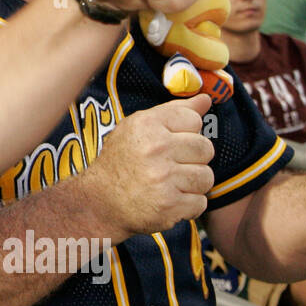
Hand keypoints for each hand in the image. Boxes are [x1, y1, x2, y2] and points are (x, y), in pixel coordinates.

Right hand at [80, 93, 214, 237]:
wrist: (100, 201)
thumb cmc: (122, 161)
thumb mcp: (138, 127)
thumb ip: (173, 111)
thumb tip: (205, 99)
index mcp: (147, 124)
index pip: (194, 120)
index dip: (185, 133)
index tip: (169, 143)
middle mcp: (155, 148)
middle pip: (205, 148)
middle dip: (193, 159)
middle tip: (171, 165)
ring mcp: (163, 178)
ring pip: (206, 177)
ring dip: (192, 184)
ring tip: (170, 184)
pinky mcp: (168, 205)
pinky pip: (201, 202)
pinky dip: (188, 205)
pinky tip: (168, 200)